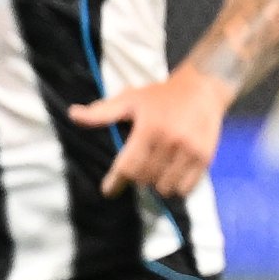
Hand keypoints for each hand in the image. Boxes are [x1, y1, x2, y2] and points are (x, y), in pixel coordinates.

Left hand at [70, 65, 236, 198]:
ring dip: (156, 185)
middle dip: (137, 179)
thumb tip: (73, 114)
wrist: (202, 88)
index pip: (128, 165)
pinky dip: (176, 188)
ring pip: (165, 187)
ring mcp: (189, 151)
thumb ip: (102, 112)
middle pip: (145, 179)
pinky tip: (172, 176)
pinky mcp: (205, 158)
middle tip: (136, 172)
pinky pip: (186, 188)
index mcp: (149, 128)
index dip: (115, 182)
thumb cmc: (161, 95)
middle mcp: (170, 142)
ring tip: (155, 174)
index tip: (108, 191)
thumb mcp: (130, 99)